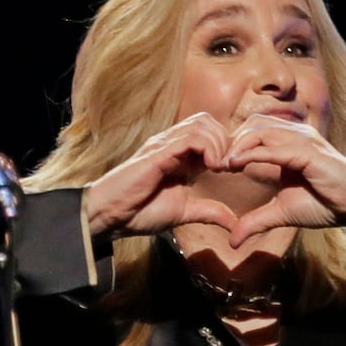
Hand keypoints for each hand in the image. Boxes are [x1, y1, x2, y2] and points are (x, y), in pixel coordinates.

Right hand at [84, 112, 240, 236]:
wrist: (111, 215)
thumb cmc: (140, 211)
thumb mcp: (184, 213)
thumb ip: (209, 212)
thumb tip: (234, 224)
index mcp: (180, 155)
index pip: (211, 133)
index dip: (227, 147)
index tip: (232, 170)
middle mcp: (172, 144)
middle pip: (208, 121)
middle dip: (225, 141)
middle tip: (226, 168)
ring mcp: (164, 145)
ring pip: (202, 124)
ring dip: (218, 144)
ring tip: (218, 167)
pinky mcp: (158, 152)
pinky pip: (189, 138)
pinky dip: (207, 148)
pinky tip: (210, 167)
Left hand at [222, 115, 345, 247]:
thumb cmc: (326, 204)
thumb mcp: (282, 213)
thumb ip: (256, 221)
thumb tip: (233, 239)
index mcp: (288, 145)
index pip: (253, 133)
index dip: (232, 145)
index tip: (213, 165)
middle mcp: (295, 135)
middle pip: (252, 126)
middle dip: (229, 142)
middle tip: (212, 163)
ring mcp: (302, 140)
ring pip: (259, 132)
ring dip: (237, 146)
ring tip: (221, 164)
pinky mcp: (308, 151)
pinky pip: (274, 147)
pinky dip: (252, 153)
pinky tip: (236, 164)